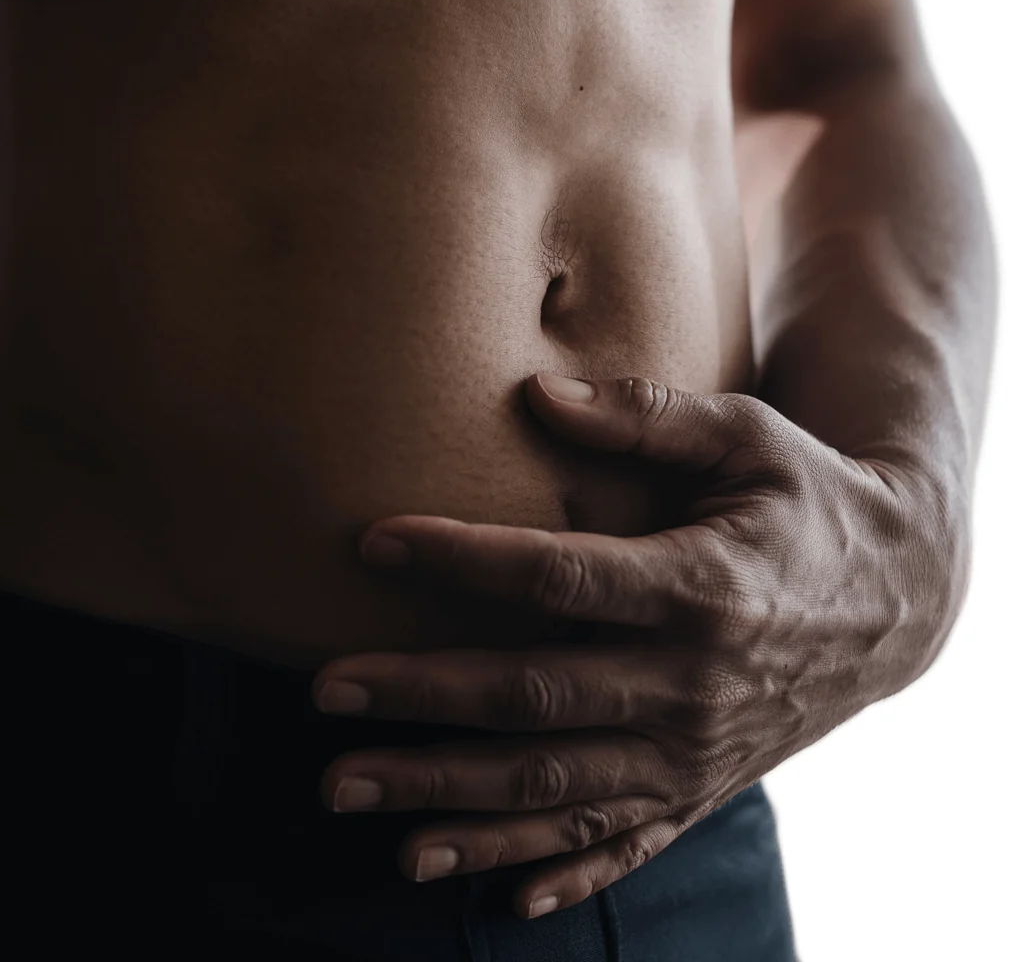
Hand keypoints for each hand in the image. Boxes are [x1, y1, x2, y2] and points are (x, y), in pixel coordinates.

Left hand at [313, 373, 964, 918]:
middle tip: (327, 689)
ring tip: (350, 792)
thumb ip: (647, 418)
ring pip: (554, 786)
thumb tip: (537, 391)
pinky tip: (489, 892)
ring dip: (447, 796)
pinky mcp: (704, 790)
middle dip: (422, 697)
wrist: (897, 596)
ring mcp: (696, 753)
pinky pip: (621, 843)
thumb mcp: (747, 439)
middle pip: (534, 698)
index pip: (558, 579)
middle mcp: (691, 685)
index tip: (374, 541)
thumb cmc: (809, 502)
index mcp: (700, 587)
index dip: (460, 559)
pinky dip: (554, 869)